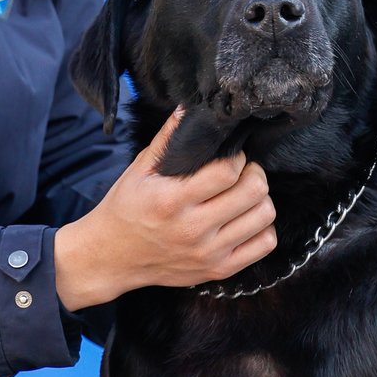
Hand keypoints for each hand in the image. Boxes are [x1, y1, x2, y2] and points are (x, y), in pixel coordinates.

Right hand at [53, 107, 276, 309]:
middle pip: (253, 192)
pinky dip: (262, 228)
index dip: (236, 158)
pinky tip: (244, 220)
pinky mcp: (218, 270)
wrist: (112, 257)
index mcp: (171, 200)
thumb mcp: (139, 171)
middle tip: (241, 173)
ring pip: (264, 217)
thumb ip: (168, 138)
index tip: (229, 157)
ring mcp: (208, 253)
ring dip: (259, 200)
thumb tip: (190, 106)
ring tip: (242, 196)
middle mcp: (192, 229)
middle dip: (253, 174)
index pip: (228, 171)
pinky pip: (264, 244)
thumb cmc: (126, 209)